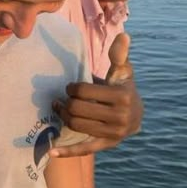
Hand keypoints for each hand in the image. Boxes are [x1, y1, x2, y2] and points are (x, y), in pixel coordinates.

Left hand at [51, 33, 142, 156]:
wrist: (137, 116)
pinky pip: (83, 149)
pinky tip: (50, 152)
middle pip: (75, 109)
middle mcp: (119, 117)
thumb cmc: (122, 89)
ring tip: (59, 108)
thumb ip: (119, 56)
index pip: (81, 91)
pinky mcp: (105, 146)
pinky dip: (66, 152)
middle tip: (62, 99)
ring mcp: (112, 133)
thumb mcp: (122, 72)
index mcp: (121, 96)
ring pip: (74, 124)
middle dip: (65, 102)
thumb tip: (124, 35)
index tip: (71, 87)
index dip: (71, 88)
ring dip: (62, 116)